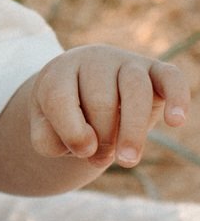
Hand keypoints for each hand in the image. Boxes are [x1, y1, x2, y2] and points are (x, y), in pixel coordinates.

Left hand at [29, 46, 190, 171]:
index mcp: (59, 72)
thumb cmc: (63, 118)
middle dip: (102, 138)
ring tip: (127, 161)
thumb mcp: (43, 130)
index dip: (71, 132)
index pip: (61, 98)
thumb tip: (87, 144)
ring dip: (132, 131)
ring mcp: (126, 62)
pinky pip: (171, 77)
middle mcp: (93, 60)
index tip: (80, 151)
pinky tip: (176, 121)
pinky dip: (177, 97)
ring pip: (135, 90)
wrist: (85, 98)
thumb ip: (47, 140)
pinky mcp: (155, 72)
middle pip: (101, 100)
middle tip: (98, 158)